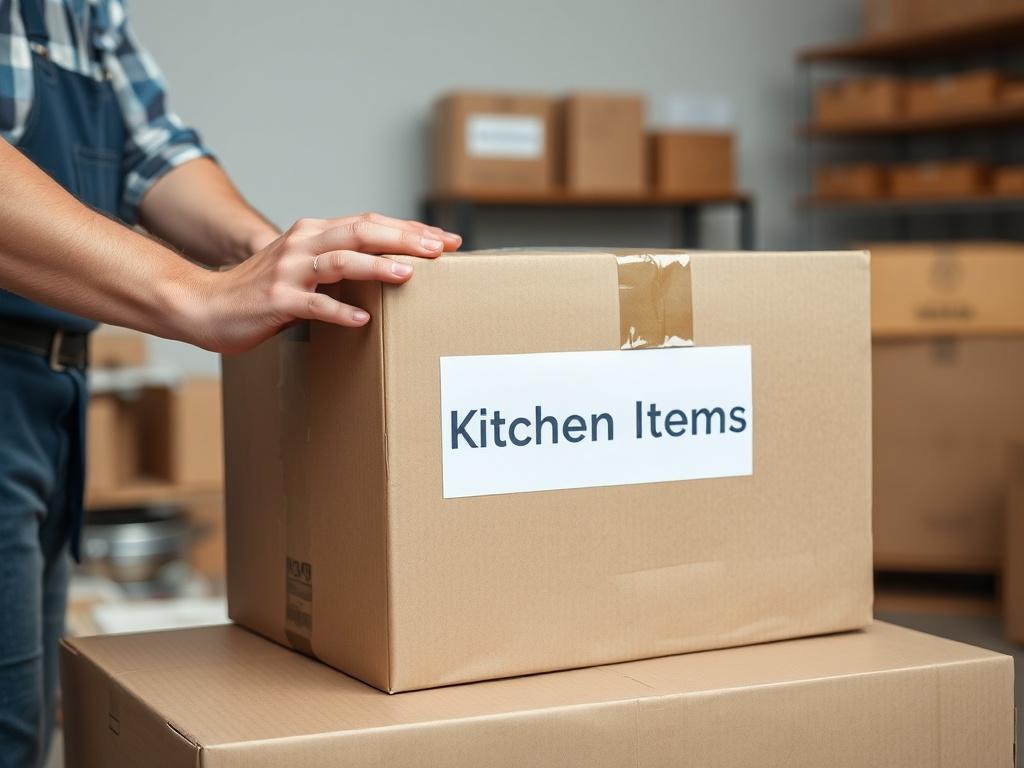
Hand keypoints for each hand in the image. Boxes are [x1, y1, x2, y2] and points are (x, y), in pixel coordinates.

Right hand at [183, 212, 460, 352]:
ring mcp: (288, 271)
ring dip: (377, 266)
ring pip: (340, 260)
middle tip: (441, 249)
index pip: (370, 222)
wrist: (205, 305)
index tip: (446, 239)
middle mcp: (302, 243)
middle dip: (405, 238)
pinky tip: (363, 319)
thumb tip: (386, 268)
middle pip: (362, 231)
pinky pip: (313, 304)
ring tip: (409, 274)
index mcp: (313, 232)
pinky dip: (339, 310)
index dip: (410, 228)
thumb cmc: (260, 292)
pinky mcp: (277, 300)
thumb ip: (337, 262)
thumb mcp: (301, 267)